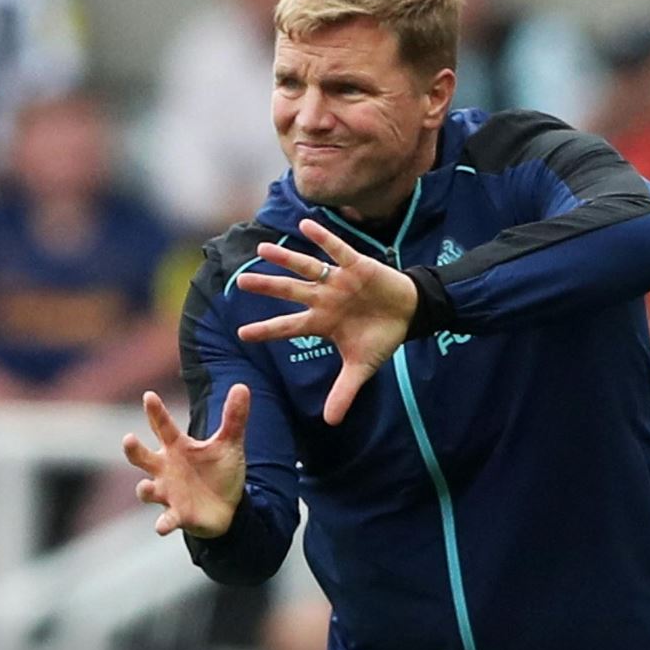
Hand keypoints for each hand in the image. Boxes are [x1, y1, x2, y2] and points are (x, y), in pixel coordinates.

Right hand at [122, 386, 249, 537]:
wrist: (227, 507)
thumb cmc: (220, 471)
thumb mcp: (230, 444)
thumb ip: (234, 417)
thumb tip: (242, 385)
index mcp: (177, 447)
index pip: (162, 426)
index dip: (155, 412)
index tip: (149, 396)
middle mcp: (166, 468)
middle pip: (141, 457)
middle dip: (133, 450)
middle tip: (129, 439)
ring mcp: (168, 492)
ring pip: (146, 490)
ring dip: (144, 489)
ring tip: (146, 487)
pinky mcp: (177, 515)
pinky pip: (166, 520)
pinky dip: (163, 523)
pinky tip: (162, 526)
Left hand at [236, 218, 417, 425]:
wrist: (409, 313)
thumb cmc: (381, 336)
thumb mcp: (362, 367)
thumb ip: (344, 392)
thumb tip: (330, 423)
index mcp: (321, 322)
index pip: (287, 326)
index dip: (266, 330)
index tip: (241, 334)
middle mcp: (324, 298)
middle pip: (289, 292)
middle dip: (266, 288)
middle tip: (240, 282)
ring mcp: (338, 281)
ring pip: (307, 267)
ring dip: (286, 258)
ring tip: (263, 249)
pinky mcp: (357, 266)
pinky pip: (337, 250)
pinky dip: (323, 239)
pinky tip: (305, 226)